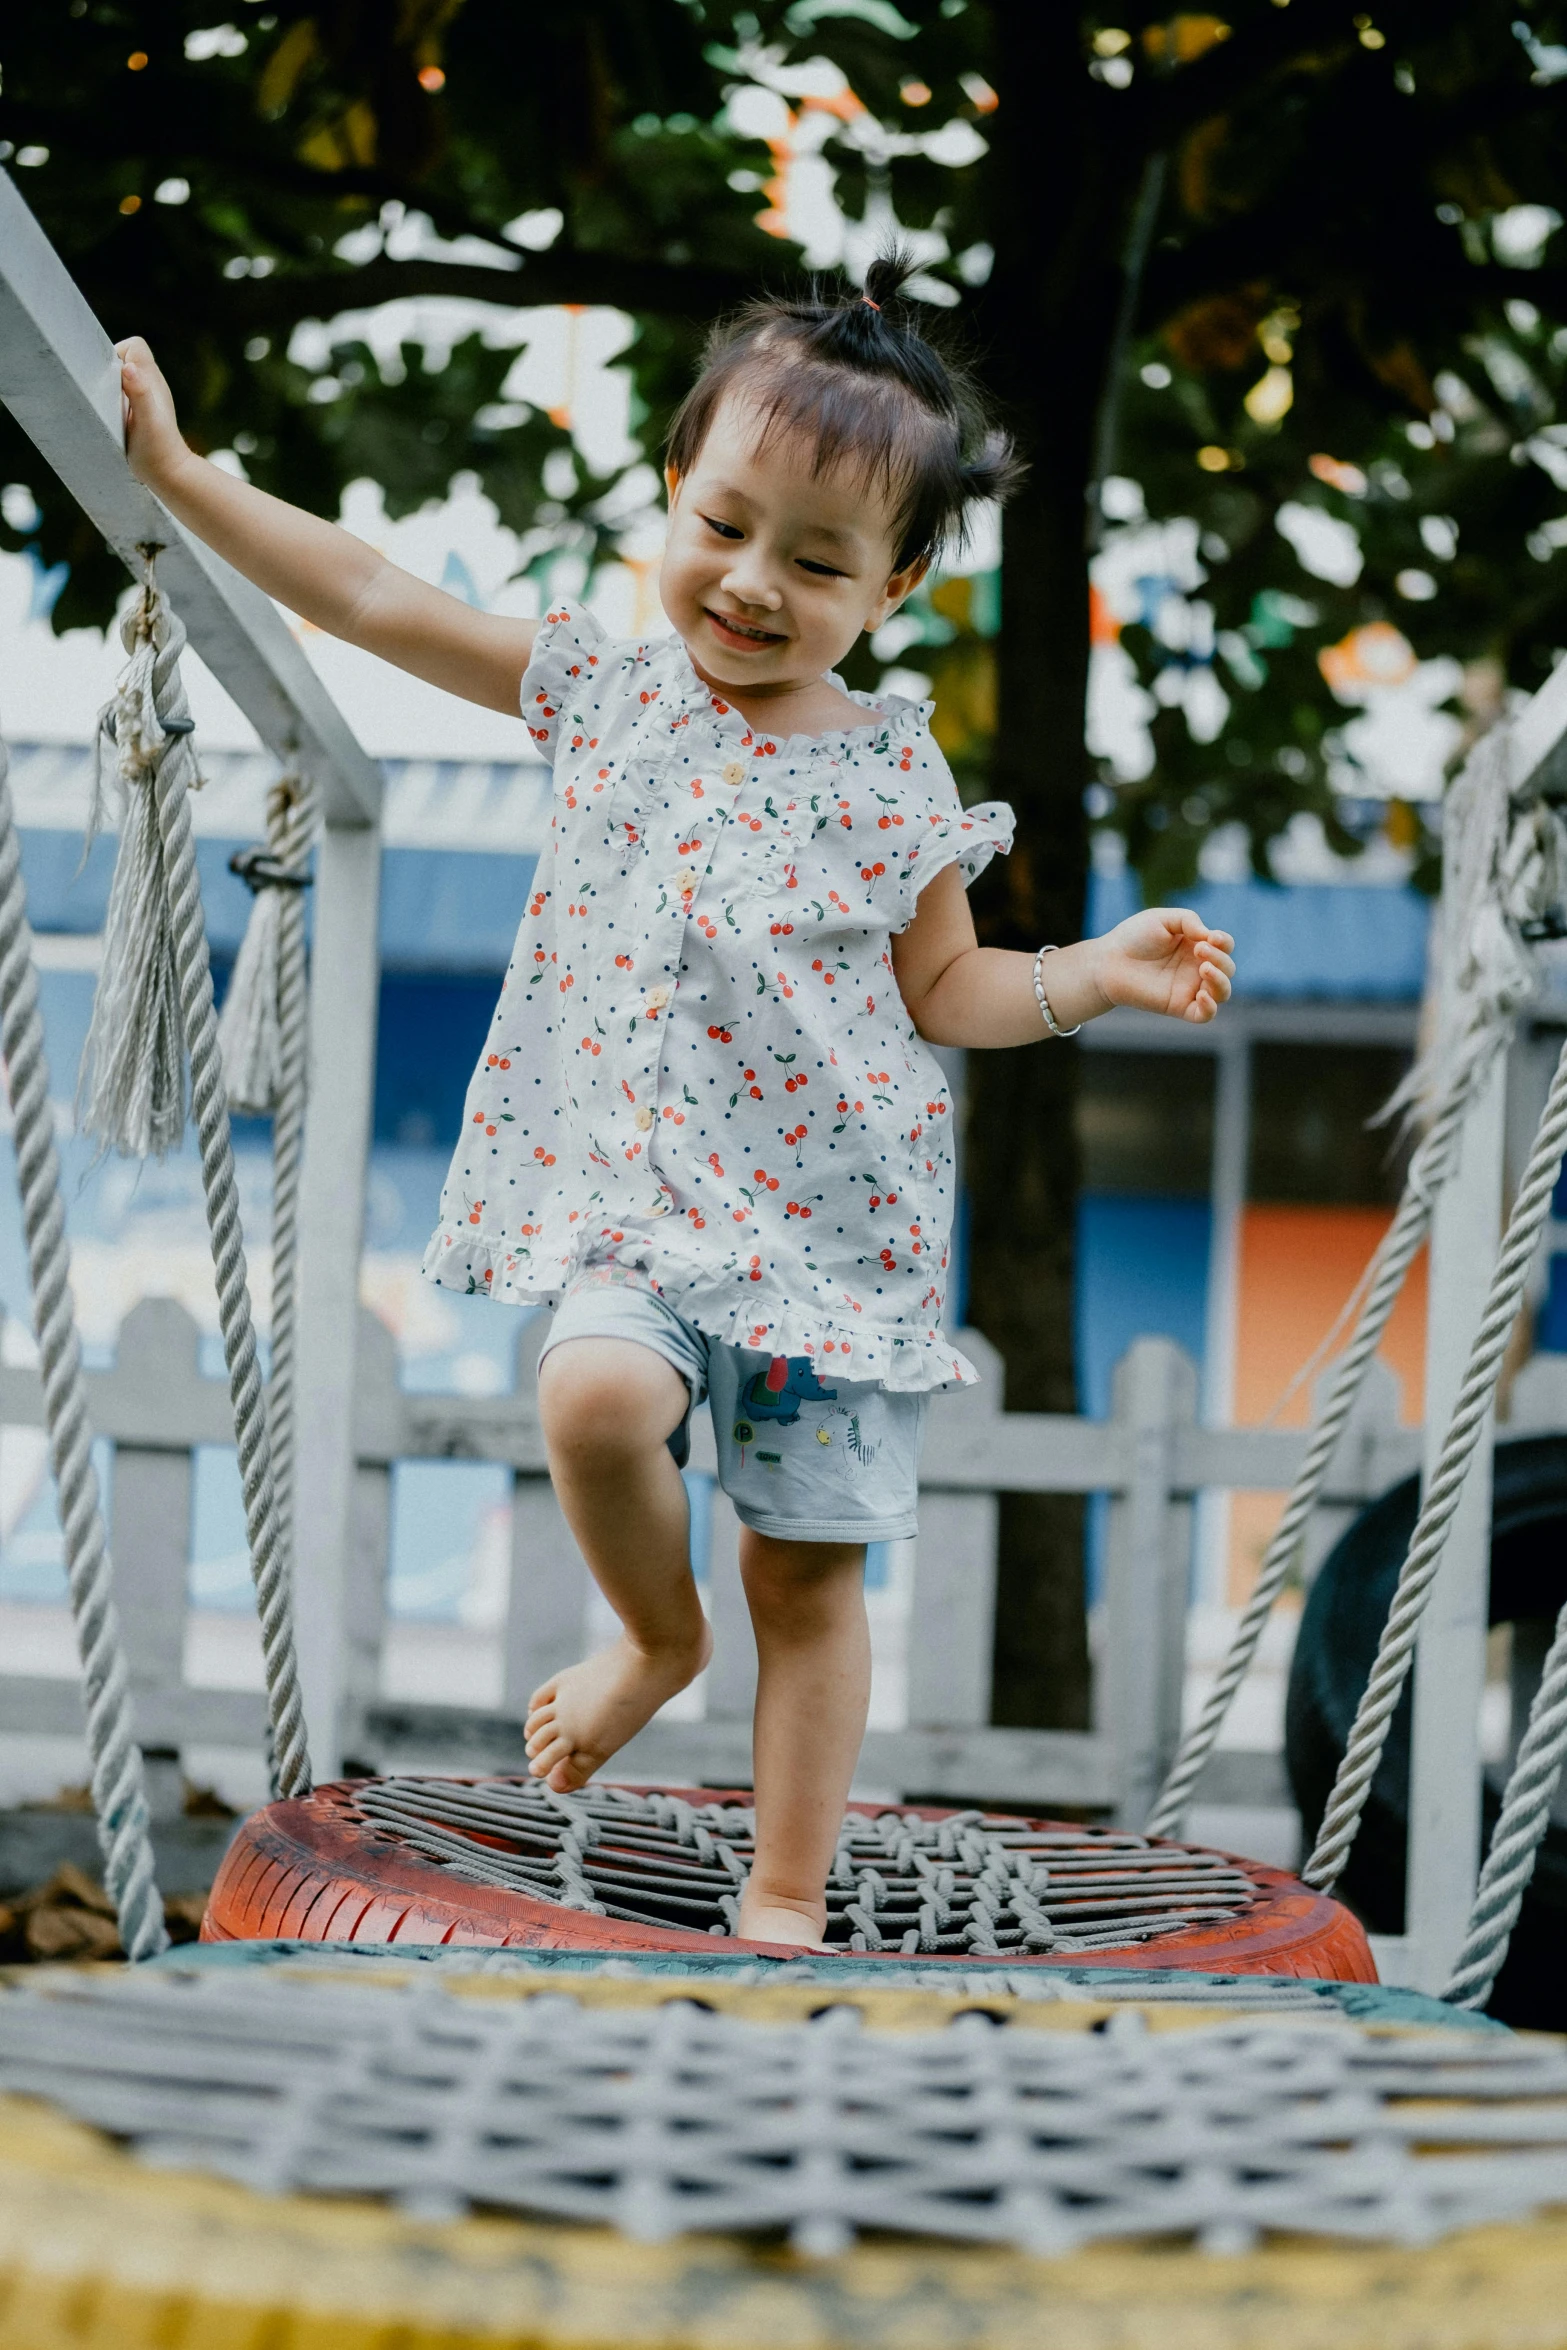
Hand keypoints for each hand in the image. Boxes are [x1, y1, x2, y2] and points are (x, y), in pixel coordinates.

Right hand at [115, 337, 191, 491]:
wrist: (168, 476)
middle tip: (104, 394)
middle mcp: (148, 385)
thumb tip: (129, 369)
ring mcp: (143, 398)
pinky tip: (109, 417)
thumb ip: (140, 393)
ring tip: (107, 408)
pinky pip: (120, 393)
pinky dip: (111, 399)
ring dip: (108, 385)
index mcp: (151, 380)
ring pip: (121, 376)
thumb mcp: (147, 421)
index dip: (119, 353)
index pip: (135, 346)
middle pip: (126, 358)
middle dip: (109, 368)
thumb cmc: (158, 450)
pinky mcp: (137, 413)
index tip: (109, 376)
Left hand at [1090, 907, 1234, 1023]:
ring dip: (1221, 980)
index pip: (1225, 946)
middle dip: (1220, 958)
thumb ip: (1189, 920)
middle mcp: (1196, 968)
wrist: (1109, 961)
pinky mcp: (1179, 1007)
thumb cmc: (1134, 937)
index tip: (1210, 938)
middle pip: (1227, 968)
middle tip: (1199, 950)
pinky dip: (1211, 1008)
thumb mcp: (1162, 919)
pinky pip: (1205, 1015)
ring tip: (1204, 968)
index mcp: (1196, 945)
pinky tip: (1202, 995)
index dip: (1224, 942)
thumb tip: (1209, 936)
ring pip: (1223, 992)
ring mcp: (1189, 988)